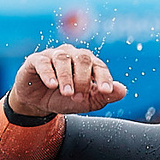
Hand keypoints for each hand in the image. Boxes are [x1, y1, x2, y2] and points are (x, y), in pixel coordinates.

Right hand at [7, 46, 128, 117]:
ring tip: (67, 93)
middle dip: (83, 79)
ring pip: (63, 59)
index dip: (104, 77)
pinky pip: (44, 62)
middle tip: (79, 97)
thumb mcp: (85, 102)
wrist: (37, 103)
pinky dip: (49, 73)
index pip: (99, 66)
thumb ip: (104, 96)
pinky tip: (52, 85)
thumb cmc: (63, 99)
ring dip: (67, 77)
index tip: (106, 90)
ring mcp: (54, 55)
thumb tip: (123, 90)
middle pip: (83, 59)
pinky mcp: (36, 60)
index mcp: (87, 64)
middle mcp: (72, 55)